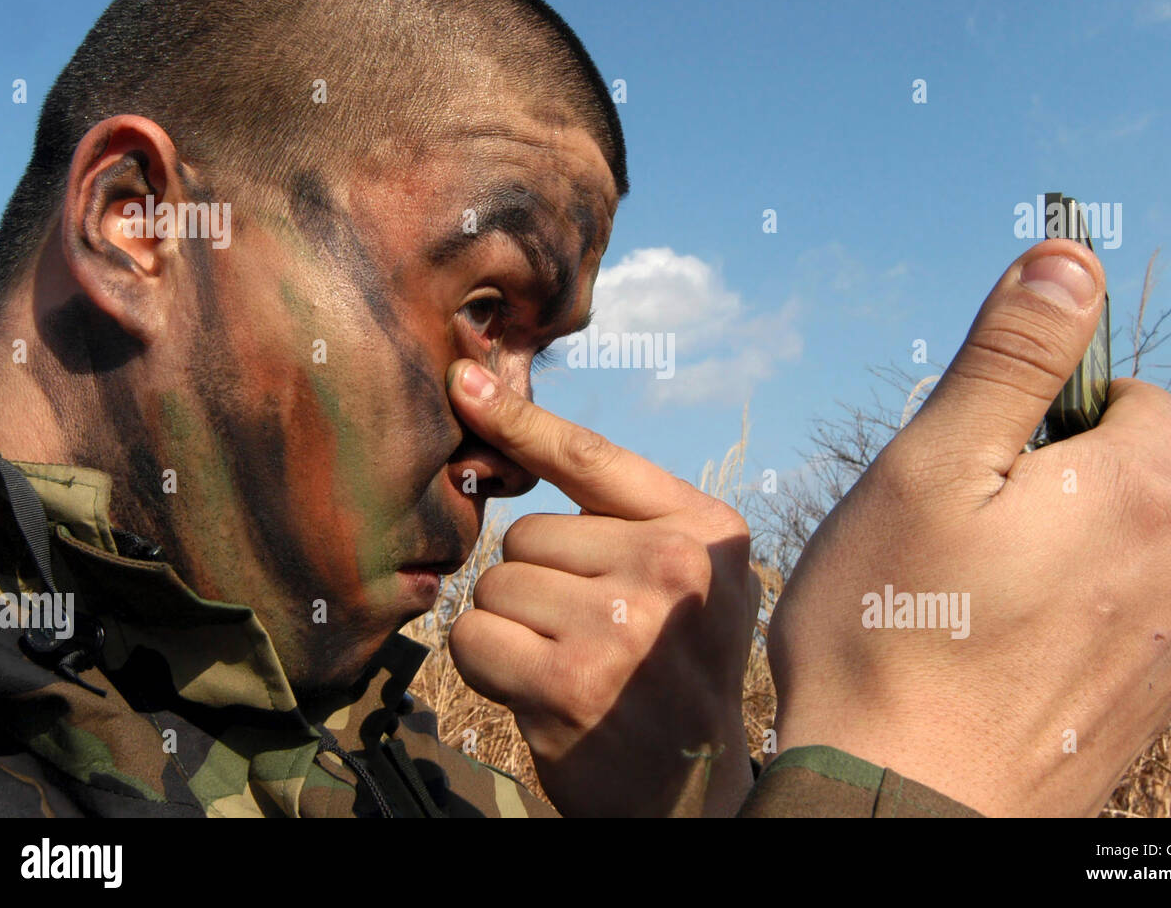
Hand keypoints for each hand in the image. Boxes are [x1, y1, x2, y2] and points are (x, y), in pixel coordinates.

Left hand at [445, 359, 759, 816]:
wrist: (697, 788)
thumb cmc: (676, 666)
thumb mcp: (682, 574)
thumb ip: (614, 507)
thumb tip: (494, 406)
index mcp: (706, 532)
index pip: (592, 459)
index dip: (521, 421)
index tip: (464, 382)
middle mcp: (675, 570)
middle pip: (528, 534)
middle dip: (537, 583)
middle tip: (587, 633)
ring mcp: (624, 626)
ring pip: (496, 585)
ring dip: (513, 627)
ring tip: (569, 662)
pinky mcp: (570, 682)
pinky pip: (473, 637)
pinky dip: (489, 665)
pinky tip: (539, 691)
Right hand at [767, 239, 1170, 816]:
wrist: (903, 804)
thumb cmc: (895, 630)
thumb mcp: (933, 465)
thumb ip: (1011, 357)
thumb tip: (1070, 257)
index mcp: (1138, 491)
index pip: (1132, 397)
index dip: (1047, 412)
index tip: (975, 461)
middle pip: (1136, 473)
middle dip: (1061, 478)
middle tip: (960, 530)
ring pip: (1128, 548)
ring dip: (1065, 548)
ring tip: (971, 596)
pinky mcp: (1147, 702)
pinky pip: (1122, 619)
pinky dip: (1072, 615)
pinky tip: (996, 652)